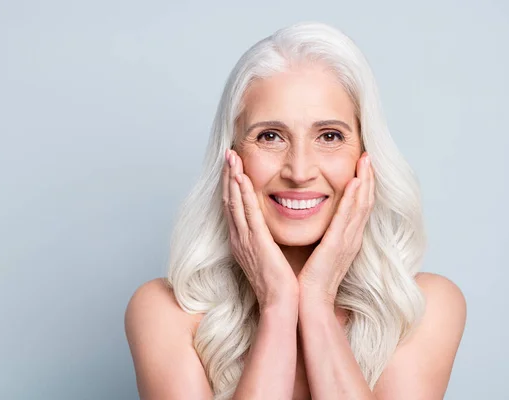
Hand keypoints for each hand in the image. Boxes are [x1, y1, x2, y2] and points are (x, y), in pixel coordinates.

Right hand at [222, 149, 298, 310]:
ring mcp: (245, 240)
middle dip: (228, 175)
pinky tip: (241, 178)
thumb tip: (271, 227)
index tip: (233, 165)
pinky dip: (243, 194)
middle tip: (228, 153)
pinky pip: (248, 213)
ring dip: (232, 178)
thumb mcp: (269, 255)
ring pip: (235, 202)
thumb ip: (266, 239)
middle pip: (229, 200)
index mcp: (242, 240)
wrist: (280, 303)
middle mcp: (239, 238)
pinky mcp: (256, 242)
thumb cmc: (279, 282)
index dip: (231, 185)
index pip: (234, 206)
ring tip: (231, 157)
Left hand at [297, 152, 375, 306]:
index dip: (364, 185)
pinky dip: (352, 199)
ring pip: (361, 206)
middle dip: (368, 177)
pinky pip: (347, 218)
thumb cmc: (310, 279)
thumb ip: (324, 235)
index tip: (362, 164)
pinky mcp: (337, 246)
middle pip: (365, 202)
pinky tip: (354, 182)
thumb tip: (316, 218)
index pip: (359, 206)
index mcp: (347, 239)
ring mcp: (347, 242)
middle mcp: (352, 238)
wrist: (309, 303)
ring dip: (364, 181)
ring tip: (365, 160)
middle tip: (368, 155)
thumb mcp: (321, 251)